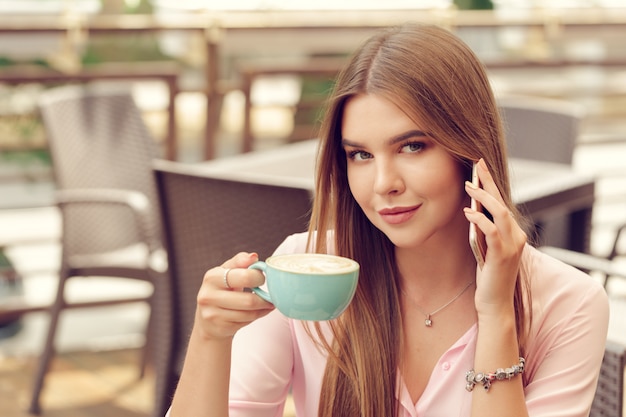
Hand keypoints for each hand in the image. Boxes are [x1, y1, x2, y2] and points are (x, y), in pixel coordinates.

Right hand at [195, 252, 274, 339]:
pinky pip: (246, 322)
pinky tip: (259, 311)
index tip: (262, 278)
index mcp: (212, 277)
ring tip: (268, 303)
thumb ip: (239, 262)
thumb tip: (253, 256)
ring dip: (263, 308)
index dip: (258, 277)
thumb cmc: (221, 290)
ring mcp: (212, 314)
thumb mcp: (226, 272)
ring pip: (249, 313)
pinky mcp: (220, 328)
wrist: (207, 321)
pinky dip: (257, 316)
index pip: (244, 277)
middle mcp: (208, 296)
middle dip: (264, 298)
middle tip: (271, 295)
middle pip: (248, 300)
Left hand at [464, 159, 526, 316]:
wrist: (495, 303)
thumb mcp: (485, 248)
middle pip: (502, 201)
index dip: (492, 184)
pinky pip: (492, 231)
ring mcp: (512, 245)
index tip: (481, 167)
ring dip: (483, 197)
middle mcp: (517, 236)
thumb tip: (471, 210)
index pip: (502, 202)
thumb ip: (483, 231)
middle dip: (489, 181)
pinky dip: (480, 219)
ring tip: (469, 185)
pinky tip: (468, 212)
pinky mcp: (503, 255)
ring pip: (500, 212)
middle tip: (477, 164)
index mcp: (513, 233)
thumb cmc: (488, 276)